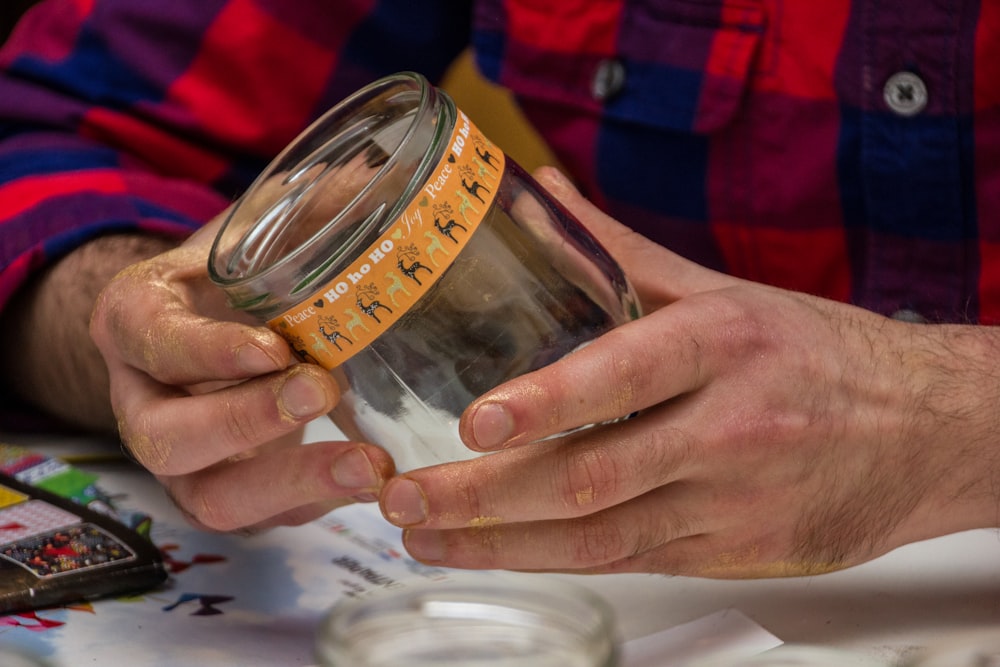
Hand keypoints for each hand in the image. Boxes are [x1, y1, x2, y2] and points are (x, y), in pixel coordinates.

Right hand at [90, 213, 394, 532]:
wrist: (230, 323)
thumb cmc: (249, 269)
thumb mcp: (268, 226)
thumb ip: (320, 202)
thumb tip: (405, 172)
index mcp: (138, 319)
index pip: (151, 340)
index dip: (208, 351)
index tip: (275, 346)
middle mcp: (145, 398)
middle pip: (166, 435)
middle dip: (245, 421)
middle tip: (322, 389)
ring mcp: (185, 457)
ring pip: (209, 496)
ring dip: (288, 483)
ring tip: (367, 465)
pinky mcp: (232, 490)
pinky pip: (264, 518)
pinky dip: (318, 503)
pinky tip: (372, 478)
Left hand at [378, 167, 999, 577]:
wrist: (923, 433)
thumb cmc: (817, 355)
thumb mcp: (724, 291)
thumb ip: (619, 250)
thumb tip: (539, 192)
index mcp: (723, 344)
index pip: (623, 374)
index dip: (547, 403)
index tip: (474, 420)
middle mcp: (727, 426)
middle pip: (592, 475)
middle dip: (485, 495)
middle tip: (404, 496)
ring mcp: (729, 502)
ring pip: (599, 536)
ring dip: (501, 542)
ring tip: (425, 534)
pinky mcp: (731, 554)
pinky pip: (630, 561)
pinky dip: (555, 559)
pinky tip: (499, 553)